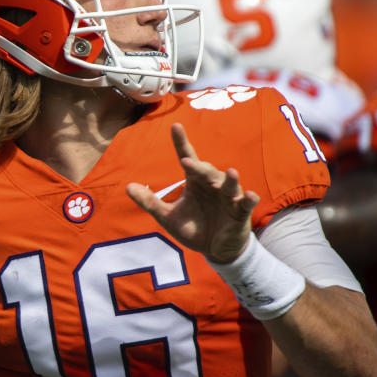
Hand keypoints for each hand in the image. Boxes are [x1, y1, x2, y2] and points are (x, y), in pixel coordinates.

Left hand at [126, 123, 258, 263]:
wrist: (215, 250)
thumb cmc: (193, 228)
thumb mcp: (168, 217)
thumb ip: (149, 202)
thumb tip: (128, 186)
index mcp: (195, 183)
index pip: (188, 158)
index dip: (181, 142)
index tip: (175, 126)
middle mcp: (212, 185)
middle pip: (206, 171)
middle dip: (199, 167)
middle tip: (187, 162)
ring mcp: (229, 198)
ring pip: (229, 184)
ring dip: (229, 179)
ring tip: (230, 172)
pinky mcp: (241, 213)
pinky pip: (246, 204)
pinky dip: (249, 199)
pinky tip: (249, 195)